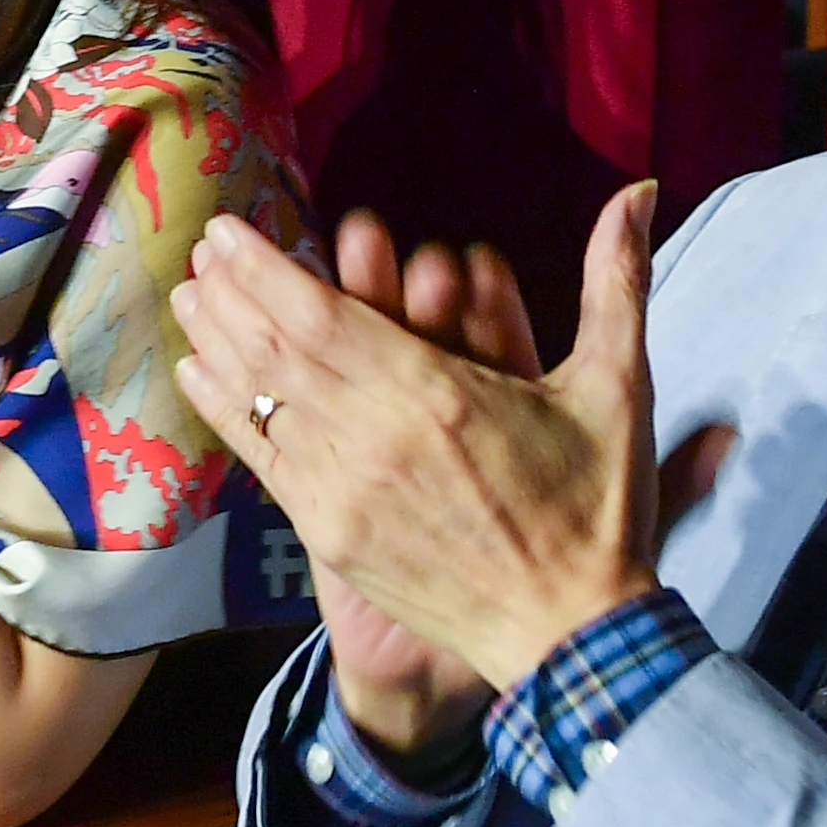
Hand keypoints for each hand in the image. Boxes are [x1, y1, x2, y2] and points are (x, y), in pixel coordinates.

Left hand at [171, 183, 668, 704]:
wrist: (571, 635)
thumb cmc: (598, 510)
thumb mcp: (618, 386)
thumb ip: (617, 281)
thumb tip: (640, 191)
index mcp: (436, 391)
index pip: (319, 314)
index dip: (265, 268)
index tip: (230, 230)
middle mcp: (374, 435)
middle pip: (276, 348)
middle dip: (232, 294)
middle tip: (201, 251)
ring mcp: (343, 489)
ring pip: (260, 399)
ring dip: (218, 342)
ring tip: (187, 298)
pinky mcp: (331, 533)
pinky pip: (261, 459)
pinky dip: (226, 412)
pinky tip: (198, 376)